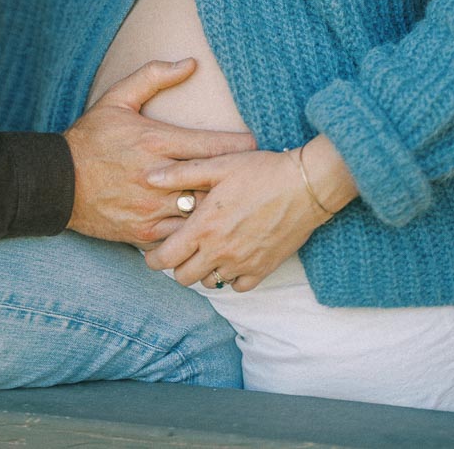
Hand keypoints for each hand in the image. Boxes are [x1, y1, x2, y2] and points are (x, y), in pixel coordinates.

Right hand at [63, 59, 256, 249]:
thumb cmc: (91, 137)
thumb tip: (190, 63)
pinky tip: (204, 226)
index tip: (253, 146)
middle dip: (233, 180)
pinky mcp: (143, 233)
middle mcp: (158, 176)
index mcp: (155, 141)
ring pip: (199, 213)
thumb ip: (154, 76)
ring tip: (235, 204)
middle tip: (252, 177)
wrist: (57, 181)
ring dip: (215, 208)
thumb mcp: (118, 98)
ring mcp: (151, 208)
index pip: (210, 145)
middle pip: (211, 182)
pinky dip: (193, 231)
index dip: (237, 147)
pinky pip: (180, 236)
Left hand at [143, 138, 355, 290]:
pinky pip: (237, 287)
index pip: (166, 258)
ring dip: (203, 270)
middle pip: (184, 277)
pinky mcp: (263, 269)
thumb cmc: (260, 170)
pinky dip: (230, 277)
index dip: (153, 259)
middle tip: (180, 249)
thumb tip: (148, 176)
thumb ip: (180, 174)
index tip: (152, 253)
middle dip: (177, 266)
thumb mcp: (217, 164)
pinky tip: (231, 258)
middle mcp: (220, 251)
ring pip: (210, 282)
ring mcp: (243, 263)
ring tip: (206, 249)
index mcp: (204, 227)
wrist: (305, 185)